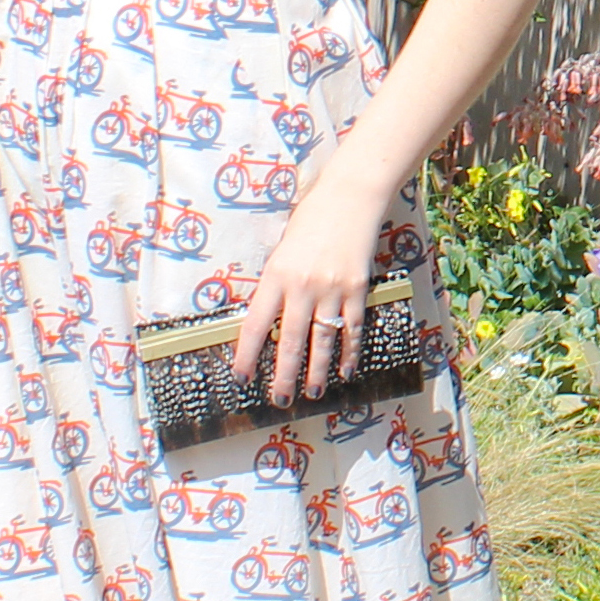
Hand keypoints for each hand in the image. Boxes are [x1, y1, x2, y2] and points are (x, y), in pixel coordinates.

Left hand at [228, 179, 392, 408]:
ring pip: (322, 340)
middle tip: (279, 400)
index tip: (242, 377)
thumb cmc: (309, 221)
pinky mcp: (357, 289)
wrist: (349, 200)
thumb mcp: (281, 250)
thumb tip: (268, 318)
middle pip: (289, 340)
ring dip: (317, 370)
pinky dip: (349, 352)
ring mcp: (332, 290)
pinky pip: (352, 328)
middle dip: (283, 374)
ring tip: (311, 393)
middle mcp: (302, 287)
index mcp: (275, 276)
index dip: (247, 354)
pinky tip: (346, 370)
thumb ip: (276, 284)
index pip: (254, 324)